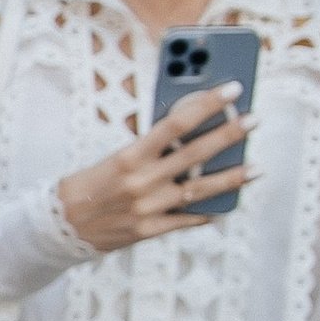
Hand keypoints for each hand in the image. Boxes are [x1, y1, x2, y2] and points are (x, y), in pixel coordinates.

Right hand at [57, 95, 251, 251]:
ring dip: (232, 177)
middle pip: (196, 154)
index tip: (231, 90)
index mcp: (130, 155)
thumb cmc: (89, 183)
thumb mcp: (116, 157)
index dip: (207, 104)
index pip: (177, 123)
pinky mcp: (151, 230)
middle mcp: (142, 181)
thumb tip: (188, 131)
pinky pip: (187, 219)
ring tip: (257, 166)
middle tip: (254, 120)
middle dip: (229, 134)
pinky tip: (228, 204)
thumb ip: (150, 147)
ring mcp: (149, 208)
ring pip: (201, 189)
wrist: (61, 225)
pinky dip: (208, 212)